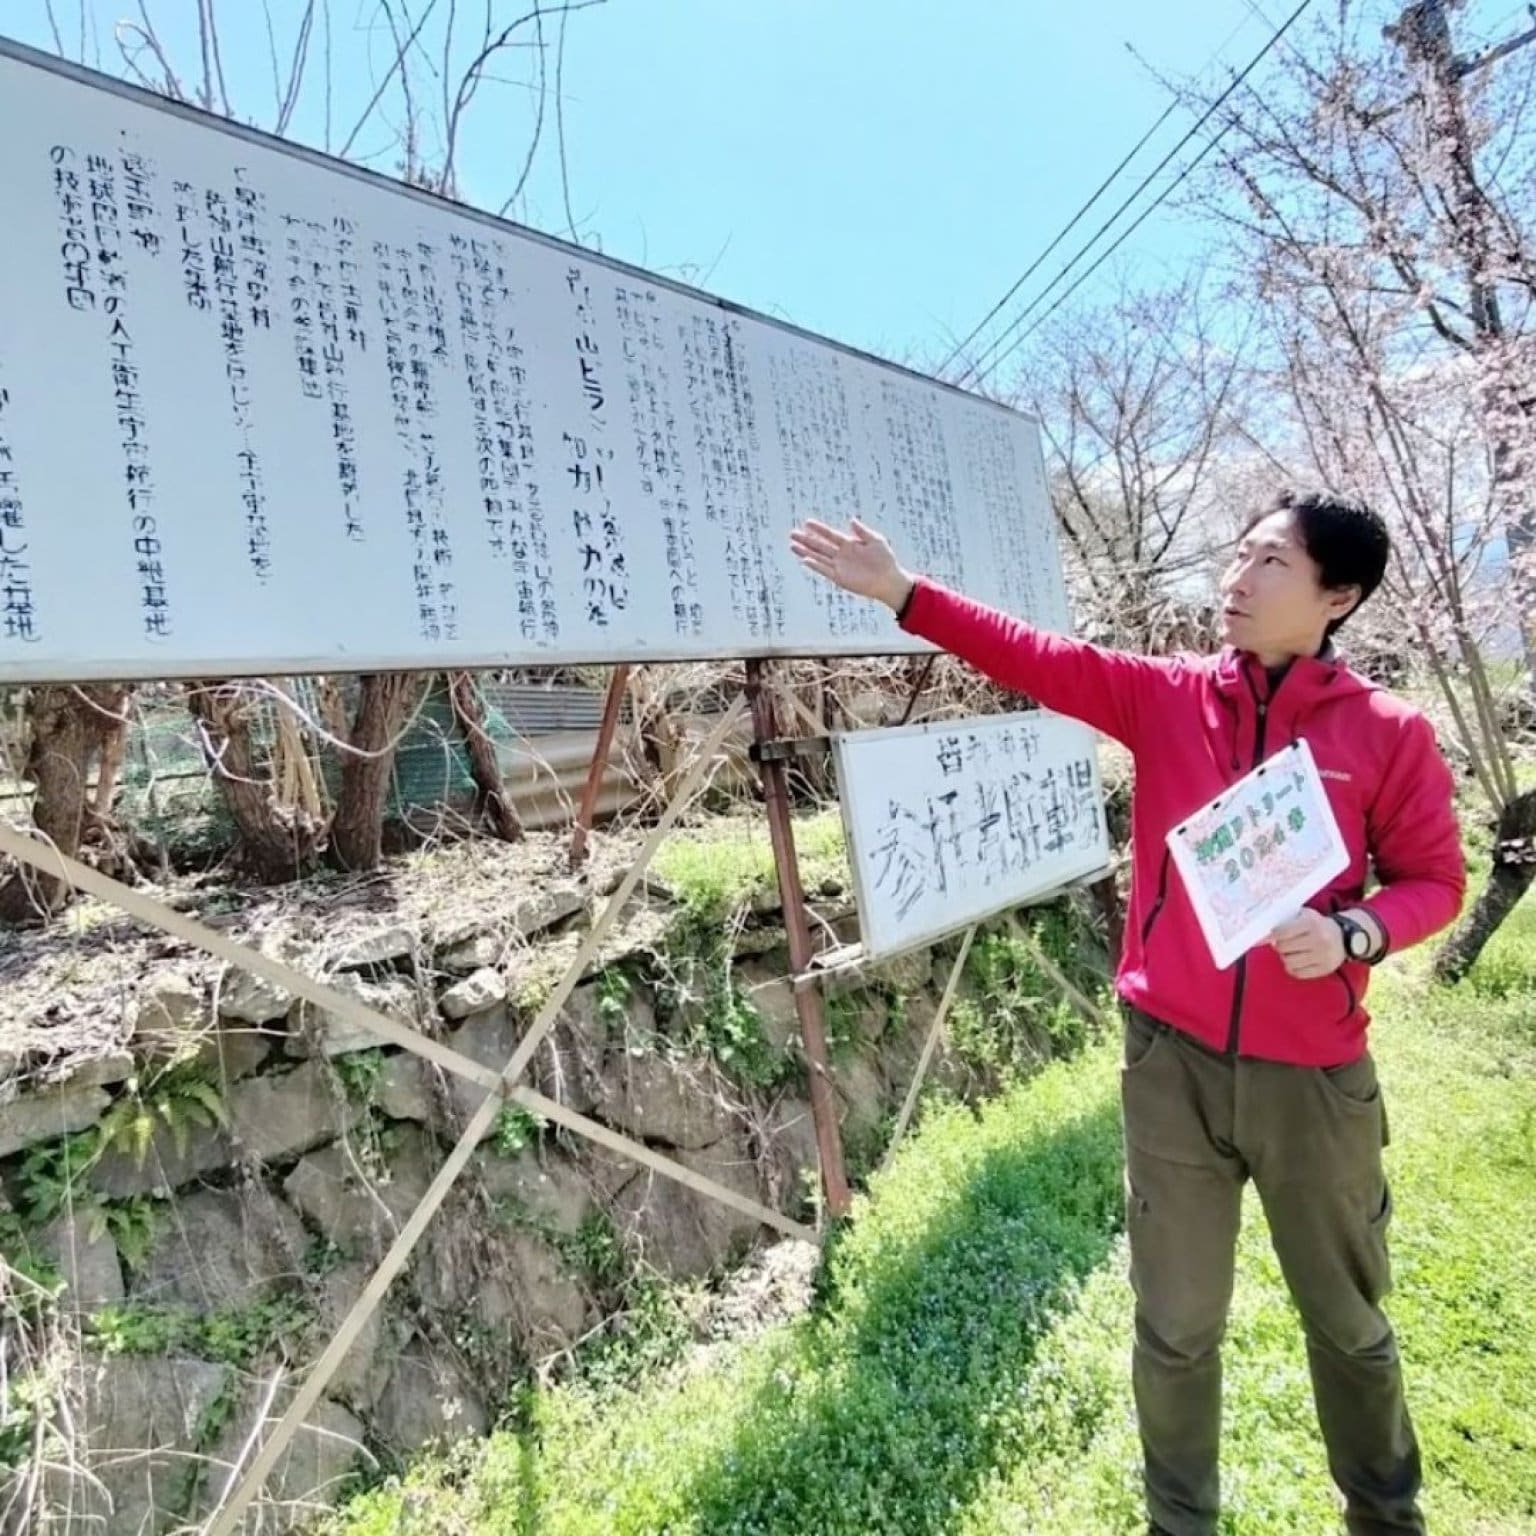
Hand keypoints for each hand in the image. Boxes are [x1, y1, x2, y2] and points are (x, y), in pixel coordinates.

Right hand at [789, 518, 913, 610]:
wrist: (889, 580)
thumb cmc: (885, 559)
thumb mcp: (876, 541)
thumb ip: (863, 531)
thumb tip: (851, 520)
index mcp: (849, 543)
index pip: (830, 534)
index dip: (819, 529)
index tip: (807, 522)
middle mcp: (841, 554)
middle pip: (820, 545)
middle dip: (806, 539)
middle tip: (792, 533)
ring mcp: (839, 566)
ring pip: (818, 557)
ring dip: (806, 552)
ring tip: (792, 546)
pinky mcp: (840, 578)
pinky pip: (825, 570)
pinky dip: (815, 565)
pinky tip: (805, 559)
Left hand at [1268, 910, 1345, 979]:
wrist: (1346, 937)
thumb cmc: (1318, 924)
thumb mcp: (1304, 915)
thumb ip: (1285, 922)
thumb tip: (1262, 938)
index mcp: (1312, 924)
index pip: (1282, 932)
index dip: (1274, 935)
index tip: (1273, 935)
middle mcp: (1319, 940)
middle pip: (1284, 948)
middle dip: (1280, 946)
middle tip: (1283, 944)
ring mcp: (1323, 956)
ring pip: (1289, 962)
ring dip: (1286, 957)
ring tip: (1290, 953)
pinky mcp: (1325, 969)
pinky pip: (1299, 973)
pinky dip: (1293, 968)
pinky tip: (1297, 961)